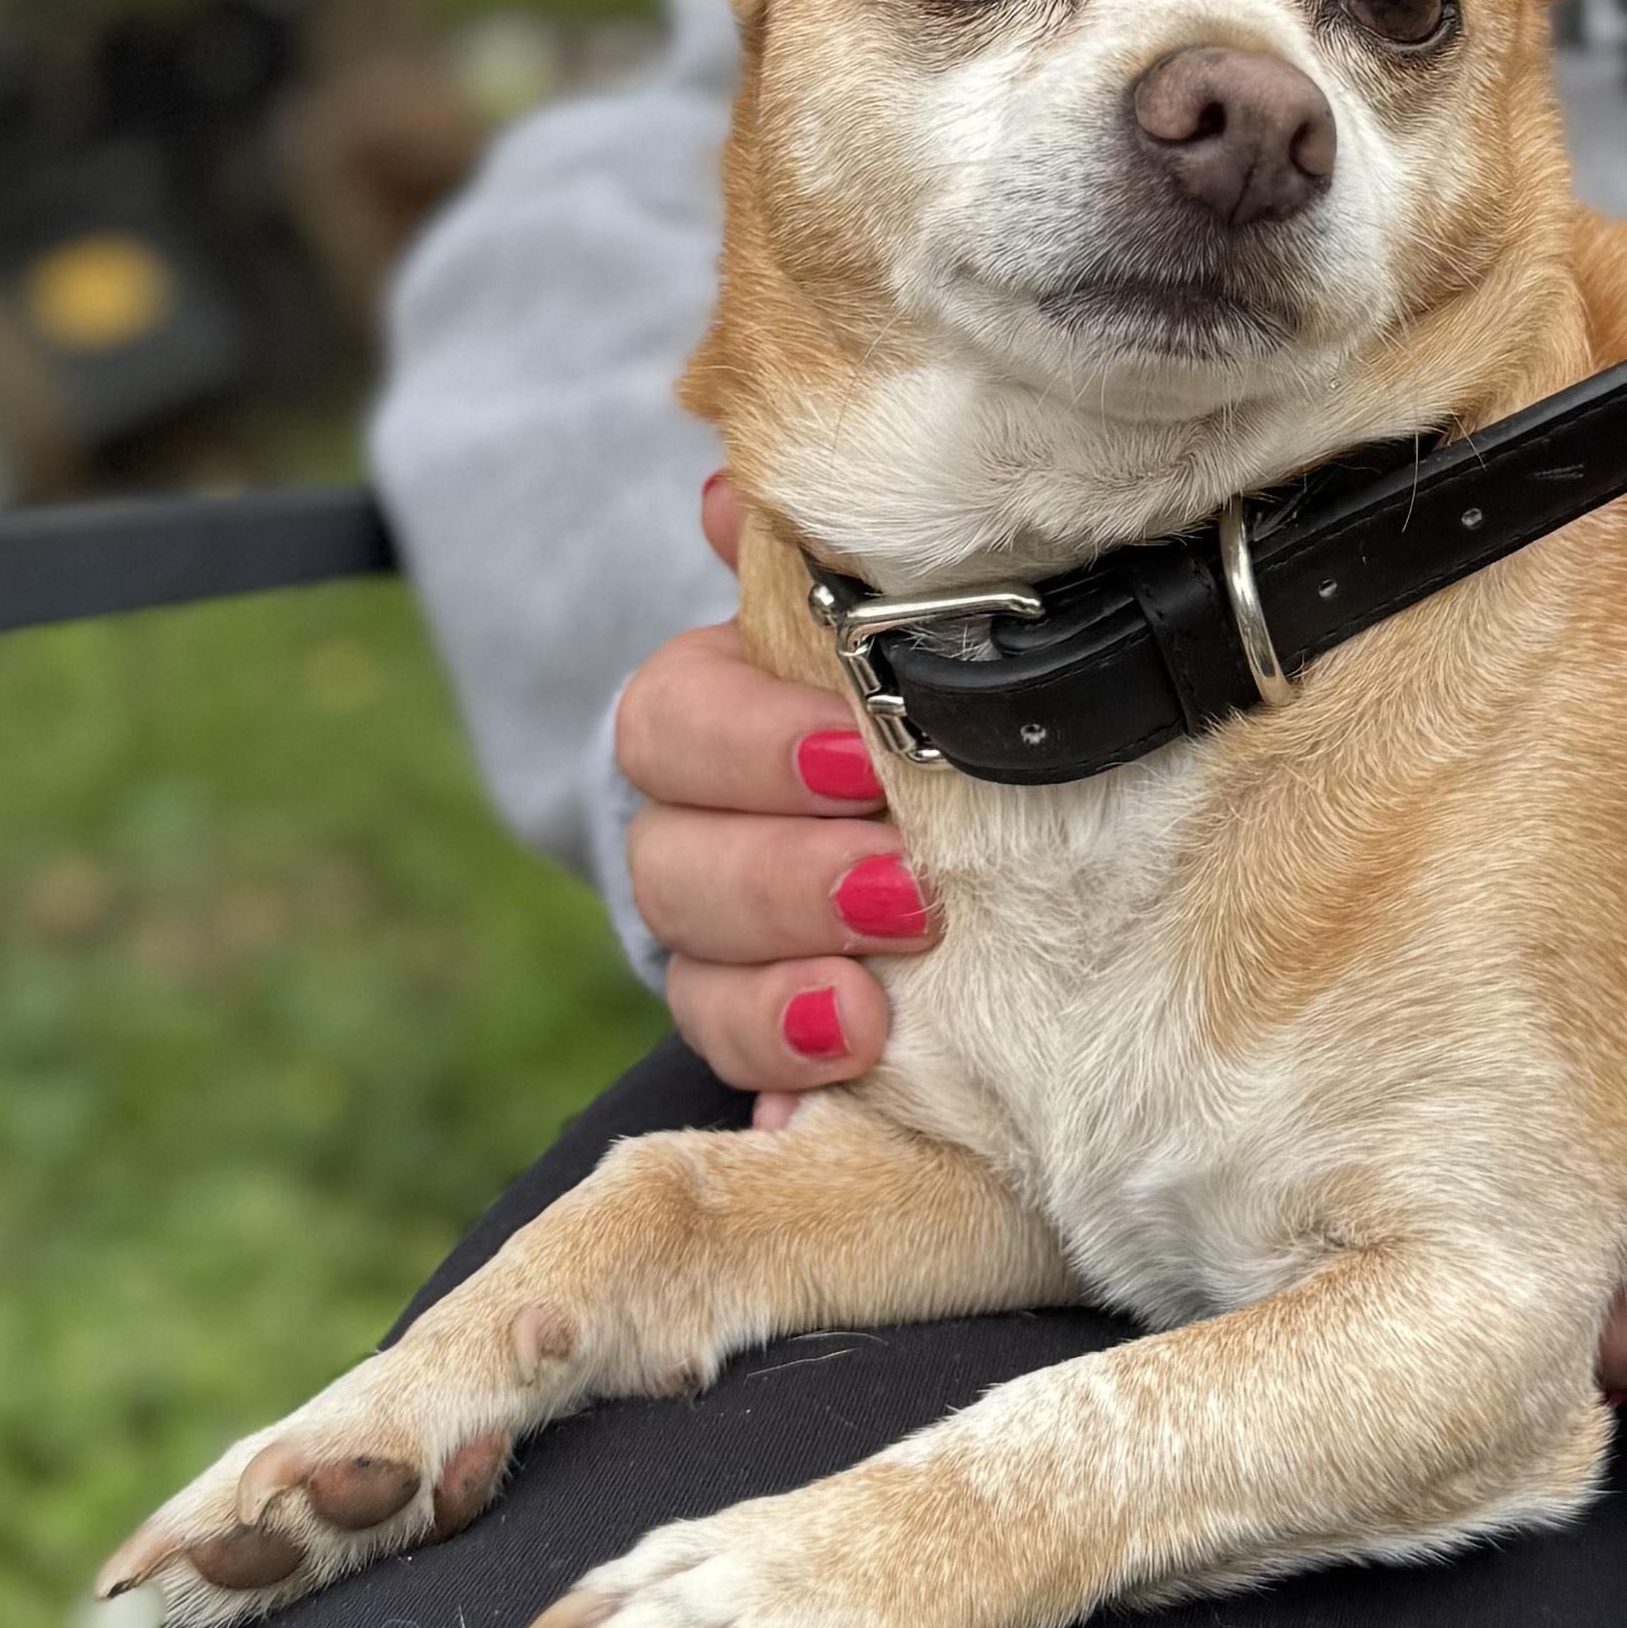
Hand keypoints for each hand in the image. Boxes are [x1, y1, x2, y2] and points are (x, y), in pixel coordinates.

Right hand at [617, 475, 931, 1123]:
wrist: (954, 810)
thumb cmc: (921, 693)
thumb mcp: (876, 624)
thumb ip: (818, 568)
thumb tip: (732, 498)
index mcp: (715, 713)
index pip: (672, 723)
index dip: (754, 744)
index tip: (861, 761)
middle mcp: (696, 828)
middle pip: (672, 861)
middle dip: (783, 880)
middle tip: (903, 894)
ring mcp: (721, 945)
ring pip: (693, 978)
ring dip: (778, 996)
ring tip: (873, 1013)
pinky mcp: (766, 1039)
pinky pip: (739, 1083)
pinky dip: (775, 1097)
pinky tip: (803, 1129)